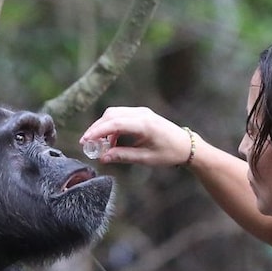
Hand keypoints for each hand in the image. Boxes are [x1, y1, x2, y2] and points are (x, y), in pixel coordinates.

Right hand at [76, 106, 194, 168]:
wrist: (186, 145)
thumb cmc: (169, 153)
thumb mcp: (146, 158)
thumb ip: (123, 156)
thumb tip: (103, 158)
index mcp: (145, 124)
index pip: (115, 123)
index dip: (97, 132)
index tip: (85, 141)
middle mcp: (142, 114)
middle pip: (111, 115)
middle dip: (96, 128)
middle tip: (87, 144)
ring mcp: (141, 111)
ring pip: (114, 114)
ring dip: (103, 127)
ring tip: (100, 145)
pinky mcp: (141, 113)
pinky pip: (120, 116)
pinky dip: (111, 126)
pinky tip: (111, 141)